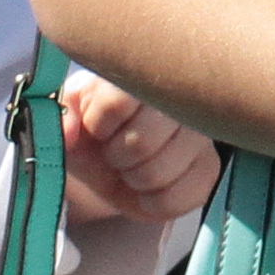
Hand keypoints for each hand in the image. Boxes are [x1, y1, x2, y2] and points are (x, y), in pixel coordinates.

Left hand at [54, 72, 218, 226]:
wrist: (117, 153)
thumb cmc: (95, 126)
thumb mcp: (72, 111)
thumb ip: (64, 114)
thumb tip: (71, 130)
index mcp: (148, 72)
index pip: (118, 102)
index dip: (99, 125)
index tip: (99, 127)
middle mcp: (186, 95)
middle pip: (141, 141)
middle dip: (117, 156)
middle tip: (117, 151)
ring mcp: (204, 134)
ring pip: (157, 172)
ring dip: (133, 179)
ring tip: (134, 166)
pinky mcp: (210, 169)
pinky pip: (175, 199)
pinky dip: (152, 202)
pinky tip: (150, 186)